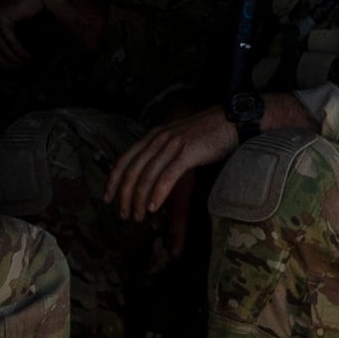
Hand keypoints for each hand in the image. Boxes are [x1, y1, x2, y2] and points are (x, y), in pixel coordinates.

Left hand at [0, 0, 106, 72]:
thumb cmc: (34, 6)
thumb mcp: (18, 26)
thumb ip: (8, 39)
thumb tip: (5, 57)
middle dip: (4, 61)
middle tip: (18, 68)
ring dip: (14, 57)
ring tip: (26, 62)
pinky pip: (7, 41)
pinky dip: (18, 51)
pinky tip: (27, 55)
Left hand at [104, 101, 249, 225]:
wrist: (230, 121)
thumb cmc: (205, 134)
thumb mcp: (176, 141)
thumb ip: (161, 154)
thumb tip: (149, 176)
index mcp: (152, 135)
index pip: (124, 159)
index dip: (113, 180)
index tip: (107, 198)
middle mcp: (157, 138)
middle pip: (132, 170)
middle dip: (124, 195)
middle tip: (123, 214)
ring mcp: (172, 144)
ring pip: (147, 175)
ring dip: (139, 199)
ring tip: (138, 216)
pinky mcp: (188, 152)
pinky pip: (167, 175)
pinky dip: (158, 192)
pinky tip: (153, 206)